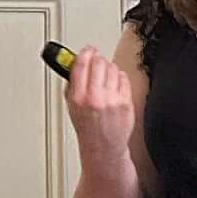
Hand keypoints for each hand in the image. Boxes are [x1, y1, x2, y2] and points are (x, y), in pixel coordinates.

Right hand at [61, 41, 143, 173]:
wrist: (103, 147)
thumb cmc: (87, 128)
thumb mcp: (71, 106)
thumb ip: (72, 84)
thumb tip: (74, 64)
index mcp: (78, 97)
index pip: (82, 64)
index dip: (85, 53)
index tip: (87, 50)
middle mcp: (95, 97)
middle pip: (99, 63)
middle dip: (97, 59)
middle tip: (96, 61)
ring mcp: (112, 99)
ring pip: (113, 68)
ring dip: (108, 68)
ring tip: (105, 76)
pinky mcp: (126, 102)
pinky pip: (124, 78)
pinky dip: (119, 78)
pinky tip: (114, 85)